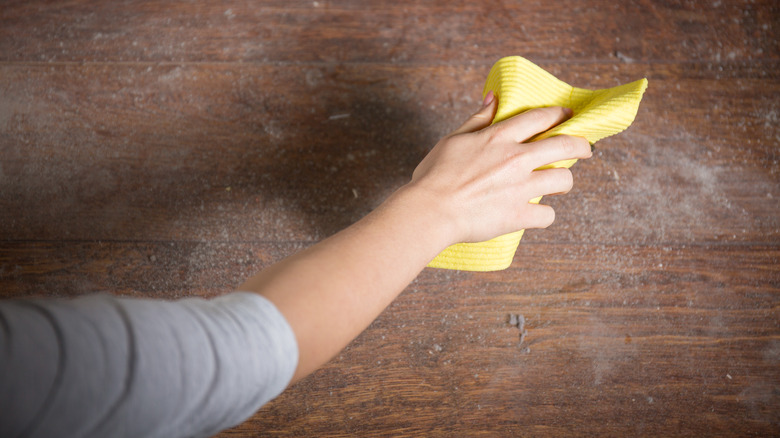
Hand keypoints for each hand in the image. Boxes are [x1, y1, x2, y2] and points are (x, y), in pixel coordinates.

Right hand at [408, 92, 592, 244]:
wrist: (431, 211)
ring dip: (564, 181)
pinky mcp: (519, 215)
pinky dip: (543, 215)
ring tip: (559, 184)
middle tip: (585, 149)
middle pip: (564, 145)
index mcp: (499, 137)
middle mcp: (516, 159)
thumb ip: (477, 120)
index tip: (567, 115)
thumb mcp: (453, 140)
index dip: (559, 114)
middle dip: (581, 145)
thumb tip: (493, 99)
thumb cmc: (435, 177)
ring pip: (563, 180)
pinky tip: (536, 214)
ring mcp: (521, 188)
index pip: (540, 118)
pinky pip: (547, 214)